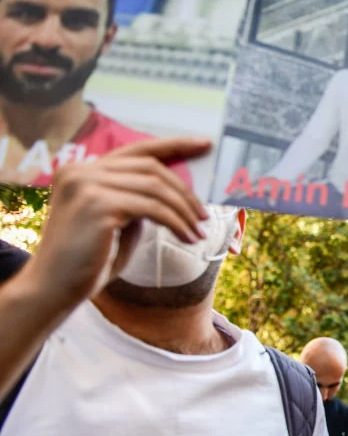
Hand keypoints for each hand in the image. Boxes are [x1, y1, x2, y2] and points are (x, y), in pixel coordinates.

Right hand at [26, 138, 209, 309]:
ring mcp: (87, 185)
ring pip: (156, 187)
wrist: (54, 289)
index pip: (136, 150)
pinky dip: (177, 223)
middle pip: (151, 167)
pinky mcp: (97, 205)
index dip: (174, 145)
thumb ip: (138, 200)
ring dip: (184, 211)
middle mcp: (81, 171)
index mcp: (82, 170)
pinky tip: (187, 238)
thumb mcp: (117, 221)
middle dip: (185, 191)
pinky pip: (153, 208)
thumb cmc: (88, 261)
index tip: (205, 145)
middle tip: (204, 215)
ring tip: (199, 232)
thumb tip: (177, 191)